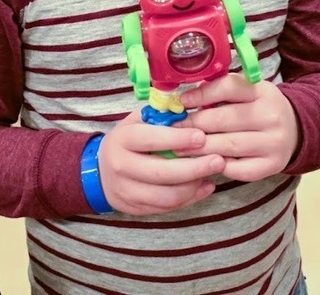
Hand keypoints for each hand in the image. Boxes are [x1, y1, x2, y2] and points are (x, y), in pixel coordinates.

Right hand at [98, 108, 224, 214]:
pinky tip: (204, 186)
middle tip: (218, 160)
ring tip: (211, 173)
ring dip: (193, 186)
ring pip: (167, 196)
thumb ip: (162, 116)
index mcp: (123, 139)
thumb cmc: (128, 140)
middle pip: (162, 173)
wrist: (101, 170)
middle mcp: (122, 166)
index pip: (152, 139)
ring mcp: (127, 190)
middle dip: (194, 168)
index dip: (178, 139)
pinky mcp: (136, 208)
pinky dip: (189, 198)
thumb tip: (193, 112)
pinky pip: (167, 208)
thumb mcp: (138, 120)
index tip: (202, 136)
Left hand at [179, 73, 298, 181]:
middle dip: (194, 124)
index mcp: (263, 91)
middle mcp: (271, 115)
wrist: (295, 129)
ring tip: (179, 148)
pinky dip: (218, 165)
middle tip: (173, 129)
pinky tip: (204, 161)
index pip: (228, 88)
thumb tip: (184, 99)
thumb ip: (221, 91)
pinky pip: (238, 168)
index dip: (201, 94)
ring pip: (228, 145)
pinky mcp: (272, 165)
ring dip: (199, 147)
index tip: (182, 102)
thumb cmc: (259, 107)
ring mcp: (274, 142)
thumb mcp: (247, 91)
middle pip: (224, 120)